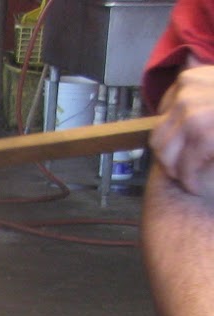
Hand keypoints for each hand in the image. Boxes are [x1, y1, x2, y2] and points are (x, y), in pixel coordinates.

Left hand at [151, 64, 213, 197]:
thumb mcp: (213, 90)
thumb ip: (202, 92)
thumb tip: (180, 88)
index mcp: (190, 79)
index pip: (162, 114)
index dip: (171, 136)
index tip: (181, 149)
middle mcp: (186, 92)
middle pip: (158, 135)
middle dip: (169, 158)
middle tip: (183, 171)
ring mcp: (193, 112)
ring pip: (166, 153)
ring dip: (177, 171)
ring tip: (191, 179)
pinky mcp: (203, 133)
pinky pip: (185, 165)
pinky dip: (190, 180)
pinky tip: (197, 186)